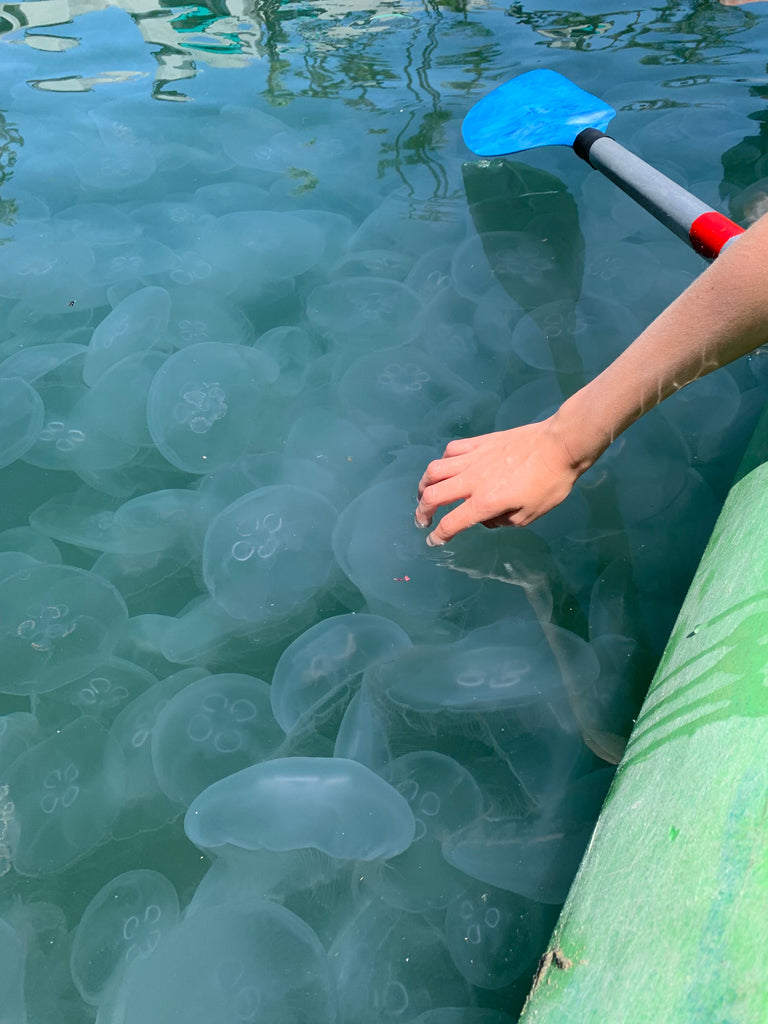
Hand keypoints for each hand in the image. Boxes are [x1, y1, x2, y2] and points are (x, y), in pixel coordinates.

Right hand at [415, 416, 582, 545]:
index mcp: (485, 502)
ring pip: (435, 470)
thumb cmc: (550, 484)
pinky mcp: (479, 442)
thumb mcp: (530, 515)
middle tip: (422, 520)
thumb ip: (502, 521)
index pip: (451, 523)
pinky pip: (451, 450)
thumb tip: (486, 518)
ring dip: (424, 485)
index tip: (434, 541)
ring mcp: (473, 458)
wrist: (559, 445)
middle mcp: (472, 480)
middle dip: (421, 512)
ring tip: (425, 493)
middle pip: (432, 495)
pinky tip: (448, 467)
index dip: (439, 536)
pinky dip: (444, 462)